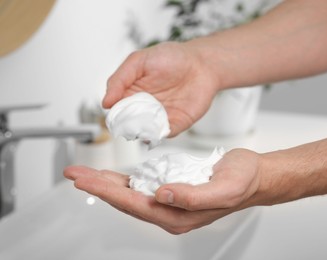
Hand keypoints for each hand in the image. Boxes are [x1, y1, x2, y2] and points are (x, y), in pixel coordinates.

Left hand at [64, 149, 269, 233]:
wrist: (254, 177)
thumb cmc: (242, 181)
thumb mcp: (222, 188)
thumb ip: (192, 197)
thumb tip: (163, 195)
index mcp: (179, 215)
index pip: (134, 204)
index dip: (106, 191)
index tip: (84, 179)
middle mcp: (170, 211)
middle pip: (126, 200)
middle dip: (98, 187)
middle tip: (75, 174)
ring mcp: (170, 202)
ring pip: (131, 195)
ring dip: (107, 184)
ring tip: (87, 175)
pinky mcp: (172, 191)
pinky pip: (143, 188)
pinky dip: (125, 182)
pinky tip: (115, 178)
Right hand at [103, 42, 219, 136]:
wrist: (202, 62)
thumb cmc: (172, 57)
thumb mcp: (138, 61)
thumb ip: (119, 78)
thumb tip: (106, 102)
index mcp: (132, 93)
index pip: (117, 111)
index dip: (114, 115)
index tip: (114, 116)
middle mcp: (145, 108)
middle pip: (130, 125)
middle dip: (127, 127)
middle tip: (128, 123)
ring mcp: (160, 117)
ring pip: (146, 133)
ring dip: (142, 133)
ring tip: (143, 126)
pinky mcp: (177, 123)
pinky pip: (165, 134)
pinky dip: (160, 134)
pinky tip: (158, 129)